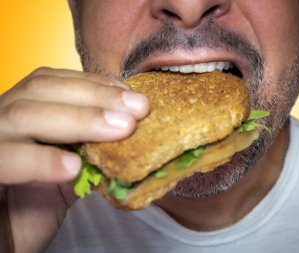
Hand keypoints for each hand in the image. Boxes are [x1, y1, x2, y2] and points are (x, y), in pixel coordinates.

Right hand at [0, 67, 149, 251]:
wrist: (5, 242)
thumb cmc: (35, 206)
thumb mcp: (69, 170)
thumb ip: (90, 148)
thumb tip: (134, 130)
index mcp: (20, 113)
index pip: (54, 83)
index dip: (94, 85)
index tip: (131, 96)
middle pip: (41, 91)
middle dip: (96, 97)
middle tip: (138, 109)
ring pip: (23, 116)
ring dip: (80, 119)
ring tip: (122, 128)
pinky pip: (5, 159)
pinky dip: (41, 160)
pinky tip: (74, 167)